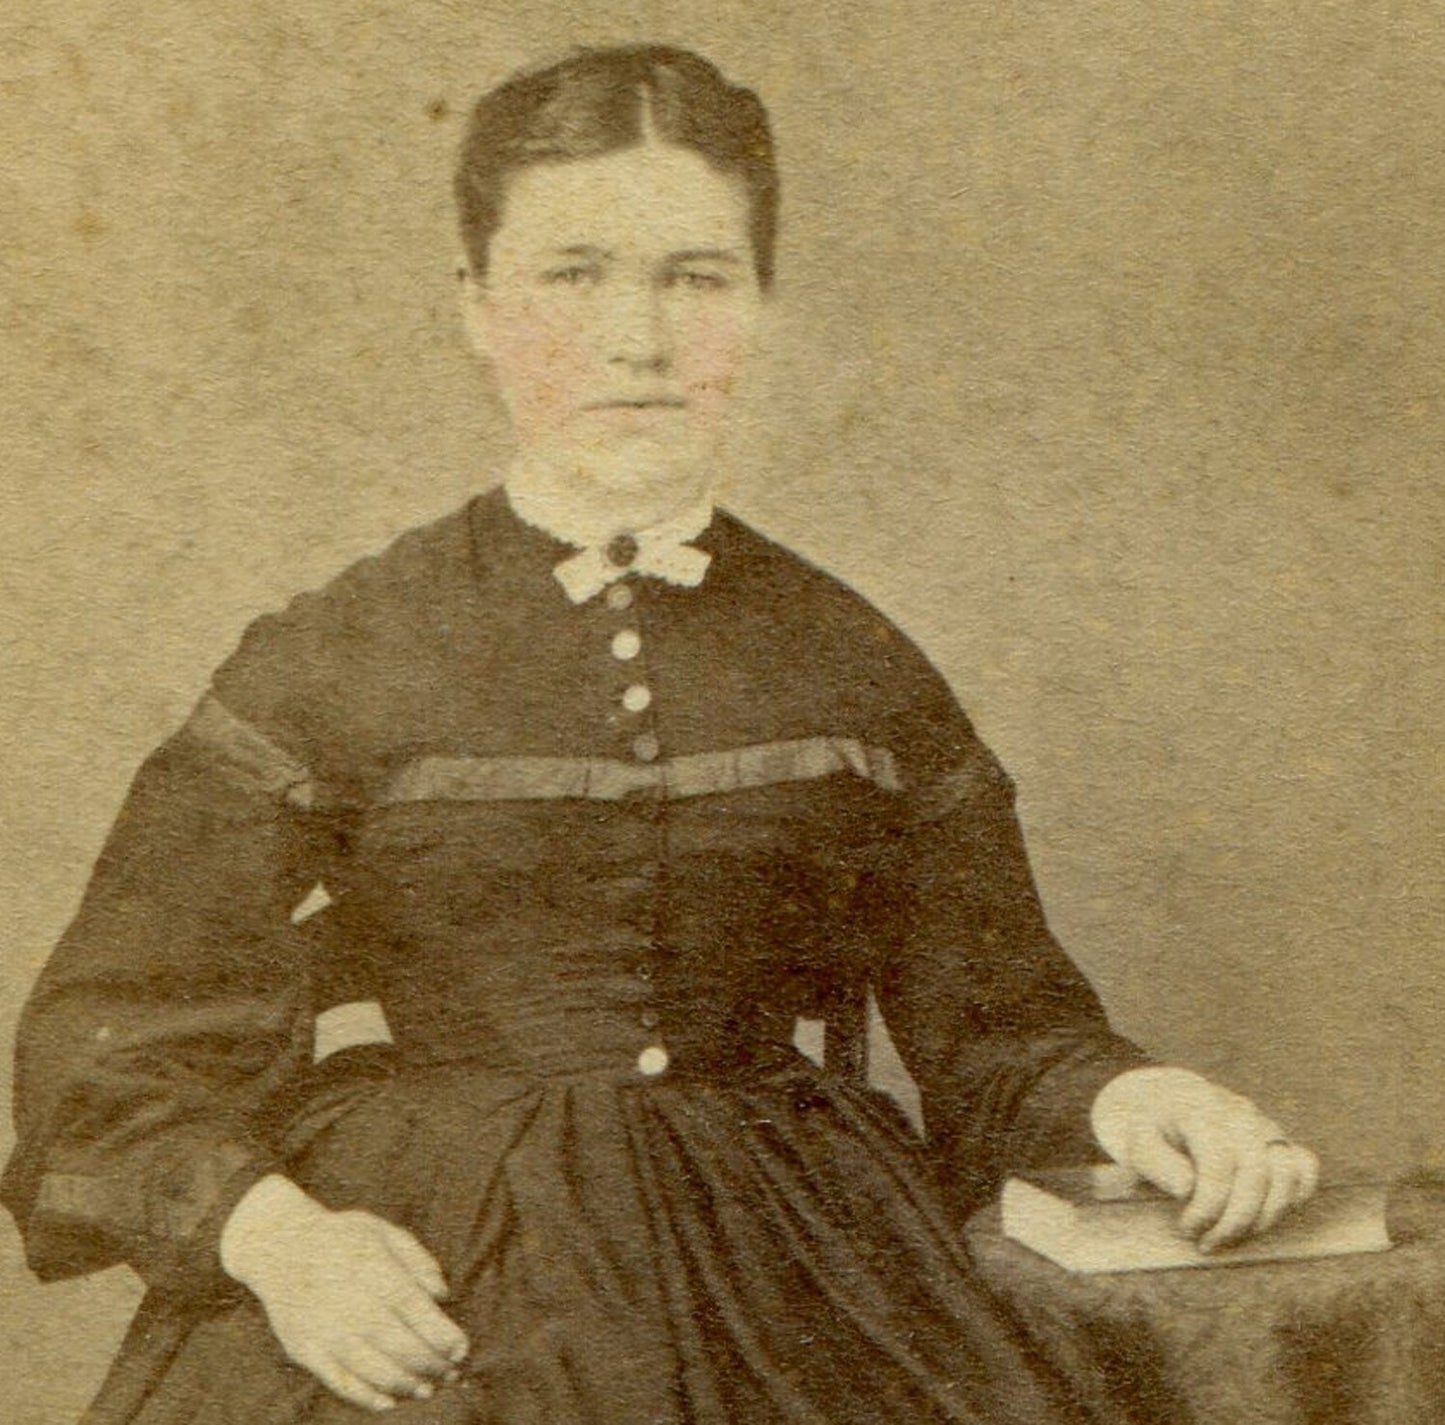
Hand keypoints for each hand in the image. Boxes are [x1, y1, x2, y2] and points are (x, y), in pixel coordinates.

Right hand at [221, 1174, 468, 1411]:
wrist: (278, 1245)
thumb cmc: (341, 1237)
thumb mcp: (382, 1231)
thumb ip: (417, 1260)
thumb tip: (442, 1295)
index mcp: (375, 1271)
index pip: (418, 1311)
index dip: (443, 1335)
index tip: (462, 1349)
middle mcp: (351, 1303)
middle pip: (400, 1346)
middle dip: (432, 1364)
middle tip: (451, 1373)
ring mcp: (326, 1329)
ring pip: (373, 1370)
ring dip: (405, 1385)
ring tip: (426, 1390)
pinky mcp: (305, 1349)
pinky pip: (339, 1382)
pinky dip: (367, 1397)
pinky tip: (388, 1402)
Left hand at [1091, 1066, 1319, 1251]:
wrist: (1165, 1101)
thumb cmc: (1148, 1128)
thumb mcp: (1133, 1140)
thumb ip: (1155, 1161)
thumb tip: (1187, 1187)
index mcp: (1199, 1111)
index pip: (1218, 1166)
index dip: (1207, 1207)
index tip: (1186, 1229)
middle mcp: (1237, 1114)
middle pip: (1256, 1175)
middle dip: (1235, 1220)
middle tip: (1208, 1242)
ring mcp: (1262, 1124)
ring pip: (1286, 1173)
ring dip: (1266, 1216)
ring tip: (1233, 1236)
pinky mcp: (1278, 1138)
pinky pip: (1304, 1166)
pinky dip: (1293, 1195)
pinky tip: (1261, 1214)